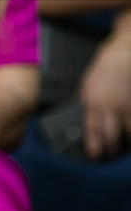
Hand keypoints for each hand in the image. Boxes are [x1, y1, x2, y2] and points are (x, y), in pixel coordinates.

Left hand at [79, 38, 130, 159]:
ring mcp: (125, 105)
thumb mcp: (87, 87)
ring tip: (123, 147)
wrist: (121, 55)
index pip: (92, 131)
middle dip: (109, 148)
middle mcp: (109, 107)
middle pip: (110, 135)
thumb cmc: (102, 69)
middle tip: (108, 154)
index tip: (93, 155)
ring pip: (127, 131)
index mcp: (93, 103)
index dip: (93, 146)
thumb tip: (84, 118)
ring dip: (126, 142)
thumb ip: (86, 104)